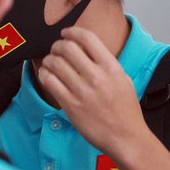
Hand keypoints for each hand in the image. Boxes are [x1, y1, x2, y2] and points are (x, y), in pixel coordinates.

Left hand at [37, 26, 154, 160]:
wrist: (125, 137)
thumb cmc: (125, 110)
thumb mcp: (122, 80)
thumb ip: (105, 63)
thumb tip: (85, 49)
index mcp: (111, 68)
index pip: (87, 38)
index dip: (72, 31)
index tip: (65, 33)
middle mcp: (96, 77)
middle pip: (67, 47)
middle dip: (57, 45)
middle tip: (56, 50)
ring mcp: (82, 91)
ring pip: (54, 63)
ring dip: (48, 60)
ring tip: (50, 63)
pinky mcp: (70, 105)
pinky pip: (49, 81)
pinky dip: (44, 74)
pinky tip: (46, 75)